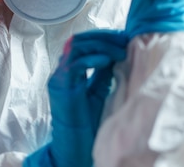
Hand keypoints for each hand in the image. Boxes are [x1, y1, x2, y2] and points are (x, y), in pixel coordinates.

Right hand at [24, 29, 127, 166]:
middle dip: (104, 37)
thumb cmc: (86, 122)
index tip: (124, 37)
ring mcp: (59, 76)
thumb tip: (115, 52)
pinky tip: (107, 60)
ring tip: (120, 50)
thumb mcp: (98, 90)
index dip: (104, 37)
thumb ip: (103, 71)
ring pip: (76, 47)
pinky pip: (75, 65)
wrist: (74, 145)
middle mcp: (62, 69)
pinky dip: (92, 59)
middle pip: (80, 39)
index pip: (85, 41)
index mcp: (71, 69)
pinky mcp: (60, 85)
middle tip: (124, 40)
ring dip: (101, 45)